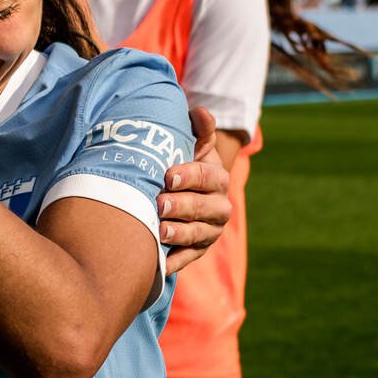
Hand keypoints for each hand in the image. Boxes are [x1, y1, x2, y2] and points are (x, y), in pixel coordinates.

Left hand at [158, 106, 232, 274]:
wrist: (183, 193)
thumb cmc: (182, 165)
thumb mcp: (191, 146)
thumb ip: (198, 130)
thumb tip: (198, 112)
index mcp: (217, 179)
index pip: (207, 177)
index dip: (189, 176)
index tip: (167, 175)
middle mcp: (219, 206)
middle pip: (204, 208)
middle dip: (181, 206)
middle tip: (158, 204)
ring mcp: (209, 230)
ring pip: (198, 234)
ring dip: (179, 234)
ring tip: (158, 231)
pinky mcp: (197, 250)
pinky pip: (188, 258)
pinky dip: (174, 262)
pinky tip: (159, 265)